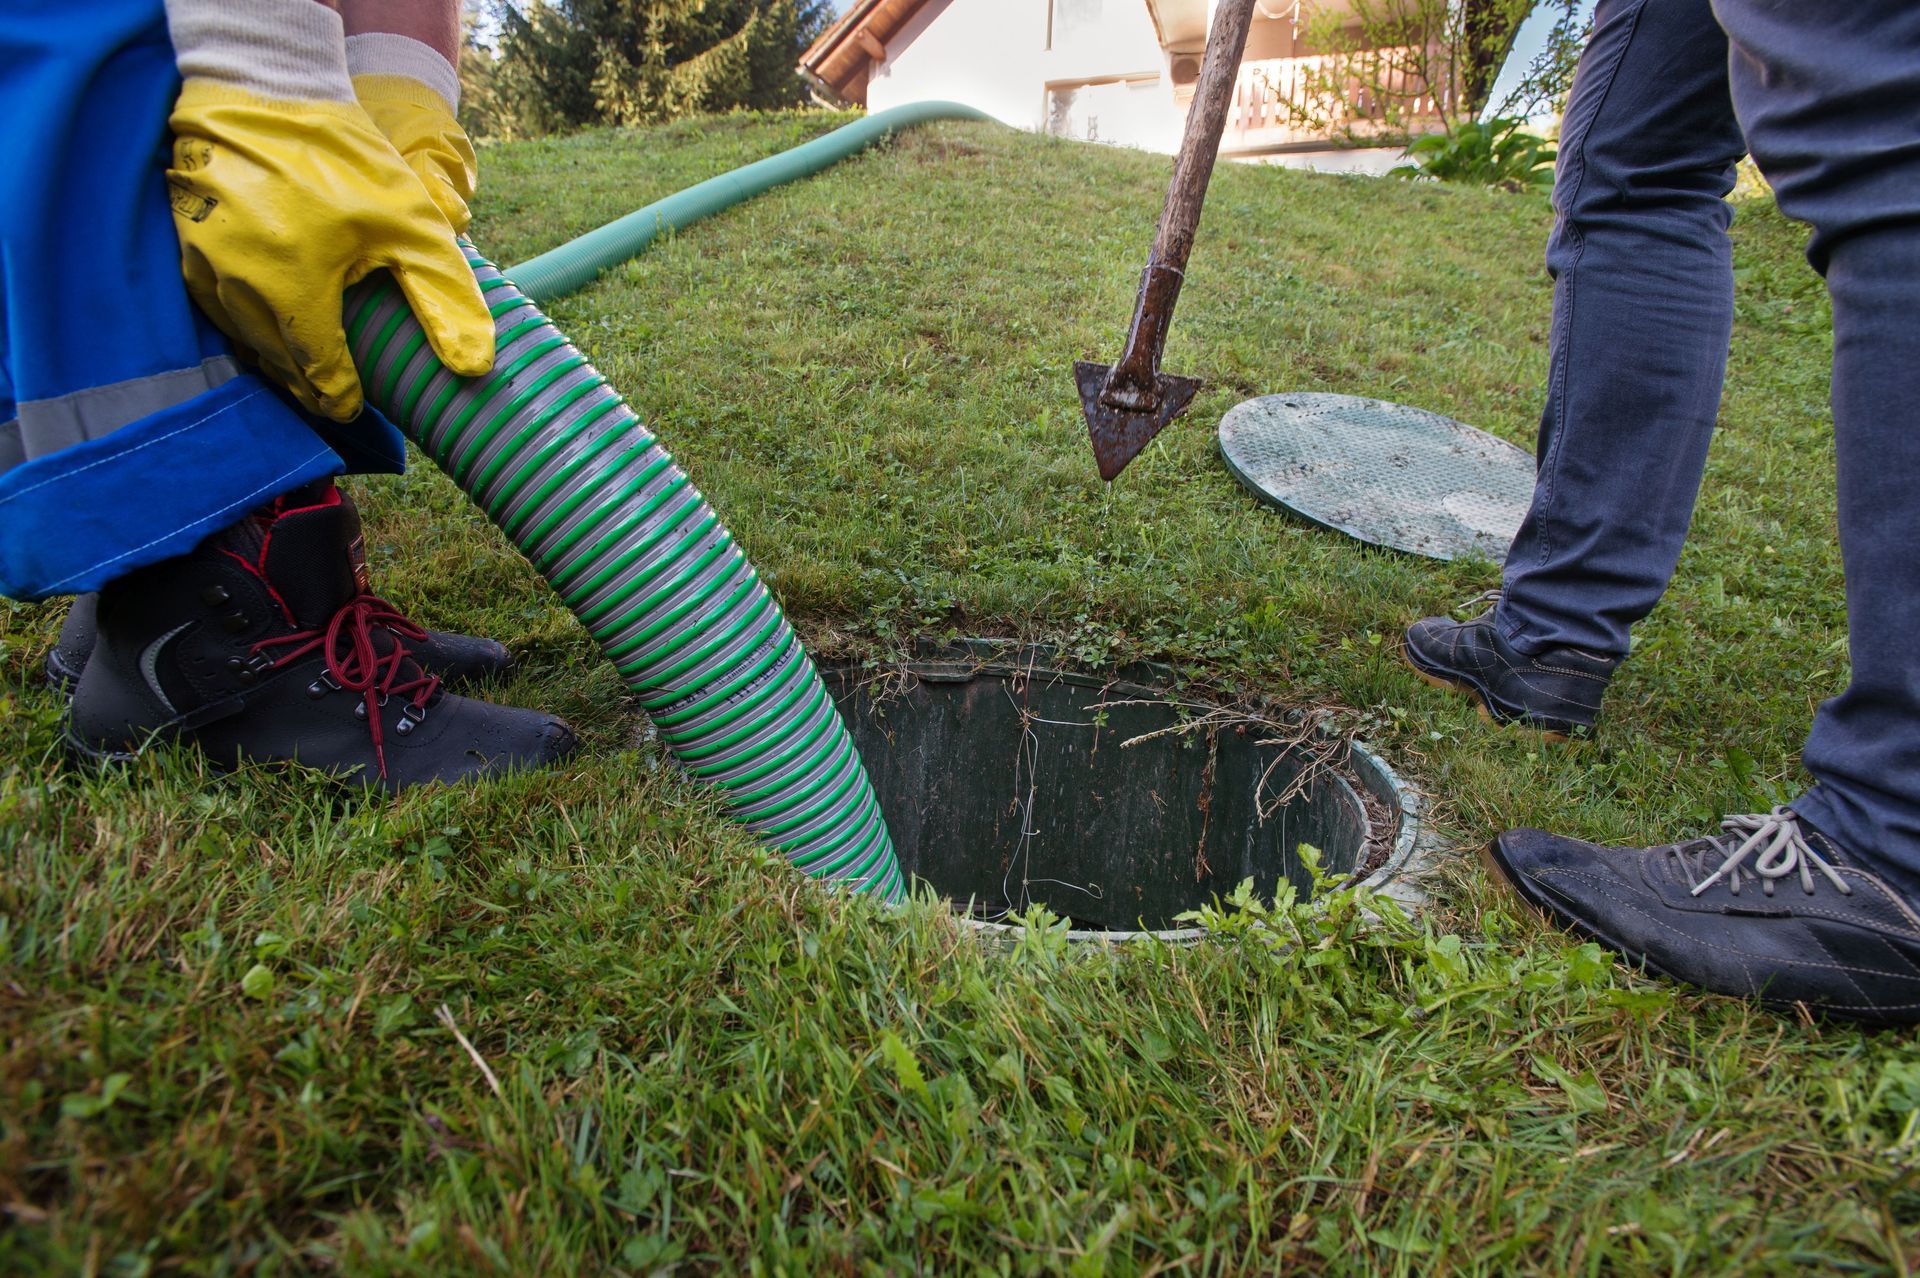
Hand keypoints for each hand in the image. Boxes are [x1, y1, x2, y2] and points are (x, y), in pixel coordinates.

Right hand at [163, 0, 492, 421]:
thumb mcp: (413, 226)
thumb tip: (474, 367)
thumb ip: (444, 298)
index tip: (356, 408)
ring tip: (307, 368)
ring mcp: (202, 265)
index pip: (318, 375)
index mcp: (294, 289)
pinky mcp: (183, 245)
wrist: (265, 87)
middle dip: (308, 386)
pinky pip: (216, 306)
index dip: (341, 398)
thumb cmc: (343, 156)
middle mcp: (238, 286)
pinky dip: (245, 324)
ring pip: (243, 339)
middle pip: (278, 364)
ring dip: (276, 359)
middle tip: (335, 398)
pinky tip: (270, 325)